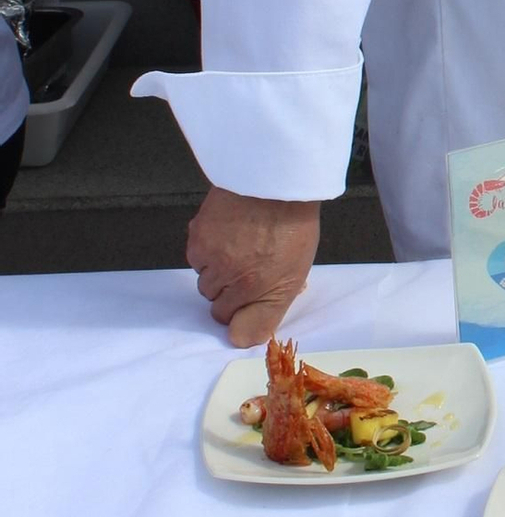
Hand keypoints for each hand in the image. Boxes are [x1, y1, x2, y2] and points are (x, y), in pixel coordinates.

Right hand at [188, 186, 320, 346]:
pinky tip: (227, 232)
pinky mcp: (198, 237)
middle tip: (249, 264)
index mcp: (260, 291)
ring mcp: (212, 257)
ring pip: (204, 278)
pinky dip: (207, 248)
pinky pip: (196, 255)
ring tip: (240, 245)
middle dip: (229, 289)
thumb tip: (238, 338)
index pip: (231, 322)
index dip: (242, 306)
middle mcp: (231, 279)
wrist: (277, 178)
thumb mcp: (295, 275)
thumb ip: (267, 311)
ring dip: (217, 268)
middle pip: (215, 301)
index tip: (253, 290)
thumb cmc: (294, 223)